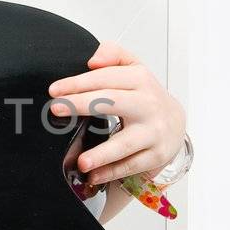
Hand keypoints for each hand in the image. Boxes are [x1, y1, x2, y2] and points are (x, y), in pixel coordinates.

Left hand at [47, 40, 186, 187]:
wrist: (174, 122)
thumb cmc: (144, 95)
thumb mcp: (133, 68)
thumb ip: (113, 54)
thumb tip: (93, 59)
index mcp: (140, 79)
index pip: (106, 78)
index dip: (79, 83)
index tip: (54, 90)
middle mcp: (148, 104)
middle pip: (113, 102)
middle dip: (82, 104)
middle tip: (56, 109)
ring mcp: (153, 132)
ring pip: (125, 143)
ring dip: (102, 154)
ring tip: (80, 161)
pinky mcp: (155, 155)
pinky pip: (130, 165)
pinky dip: (110, 172)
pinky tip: (93, 175)